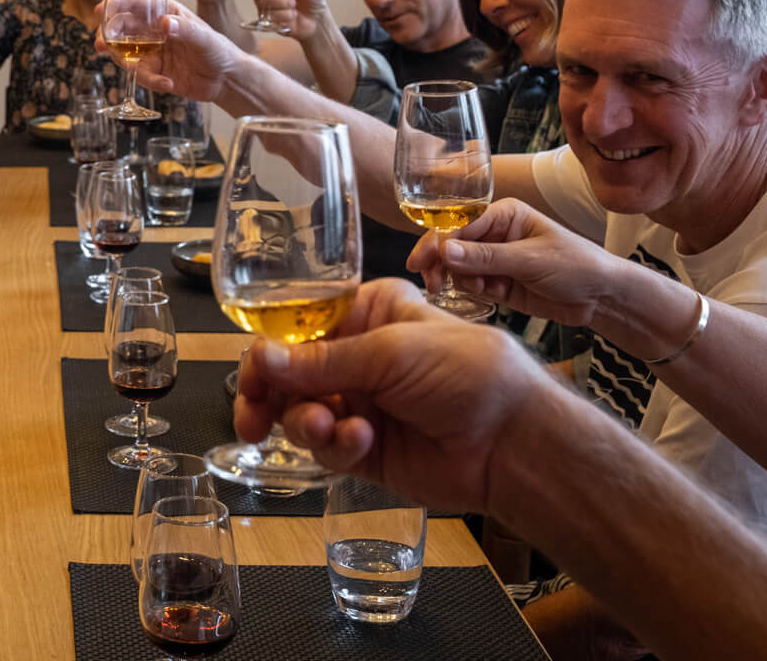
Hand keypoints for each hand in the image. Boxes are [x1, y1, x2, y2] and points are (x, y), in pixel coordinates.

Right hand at [94, 0, 248, 102]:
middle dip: (108, 35)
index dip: (115, 4)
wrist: (227, 80)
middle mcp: (154, 30)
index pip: (135, 4)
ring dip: (124, 62)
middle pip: (121, 28)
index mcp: (166, 13)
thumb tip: (163, 23)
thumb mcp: (205, 38)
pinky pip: (141, 76)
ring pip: (124, 53)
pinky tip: (167, 84)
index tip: (100, 10)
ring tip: (136, 70)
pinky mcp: (154, 72)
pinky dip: (150, 81)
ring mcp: (152, 52)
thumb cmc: (220, 50)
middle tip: (101, 44)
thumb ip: (184, 29)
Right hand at [234, 279, 559, 512]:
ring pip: (300, 415)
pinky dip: (335, 445)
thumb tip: (257, 357)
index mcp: (367, 316)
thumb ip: (318, 361)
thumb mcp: (389, 352)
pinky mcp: (366, 451)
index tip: (251, 375)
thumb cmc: (469, 372)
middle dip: (268, 396)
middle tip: (253, 416)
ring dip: (304, 421)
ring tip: (324, 426)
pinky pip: (327, 449)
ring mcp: (361, 405)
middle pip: (288, 376)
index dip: (267, 351)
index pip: (297, 329)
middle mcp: (359, 359)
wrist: (515, 440)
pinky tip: (359, 441)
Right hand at [408, 198, 625, 326]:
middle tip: (431, 282)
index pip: (459, 224)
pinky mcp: (498, 282)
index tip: (424, 262)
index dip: (438, 242)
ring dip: (459, 280)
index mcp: (504, 214)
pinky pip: (471, 285)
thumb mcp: (531, 260)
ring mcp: (495, 259)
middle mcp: (495, 233)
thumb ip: (486, 257)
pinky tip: (488, 295)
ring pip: (457, 267)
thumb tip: (444, 251)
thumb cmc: (576, 266)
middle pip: (452, 245)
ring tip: (479, 290)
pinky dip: (472, 291)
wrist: (603, 298)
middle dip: (440, 262)